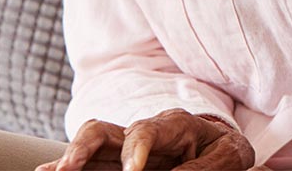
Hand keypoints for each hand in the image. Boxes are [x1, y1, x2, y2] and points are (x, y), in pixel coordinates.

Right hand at [35, 109, 253, 170]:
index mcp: (172, 125)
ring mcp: (122, 150)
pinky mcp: (113, 165)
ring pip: (86, 147)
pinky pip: (86, 164)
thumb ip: (202, 167)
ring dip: (67, 161)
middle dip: (82, 149)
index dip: (135, 150)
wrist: (222, 149)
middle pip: (102, 131)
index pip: (146, 130)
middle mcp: (140, 133)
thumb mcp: (227, 157)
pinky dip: (65, 167)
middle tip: (69, 170)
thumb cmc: (224, 151)